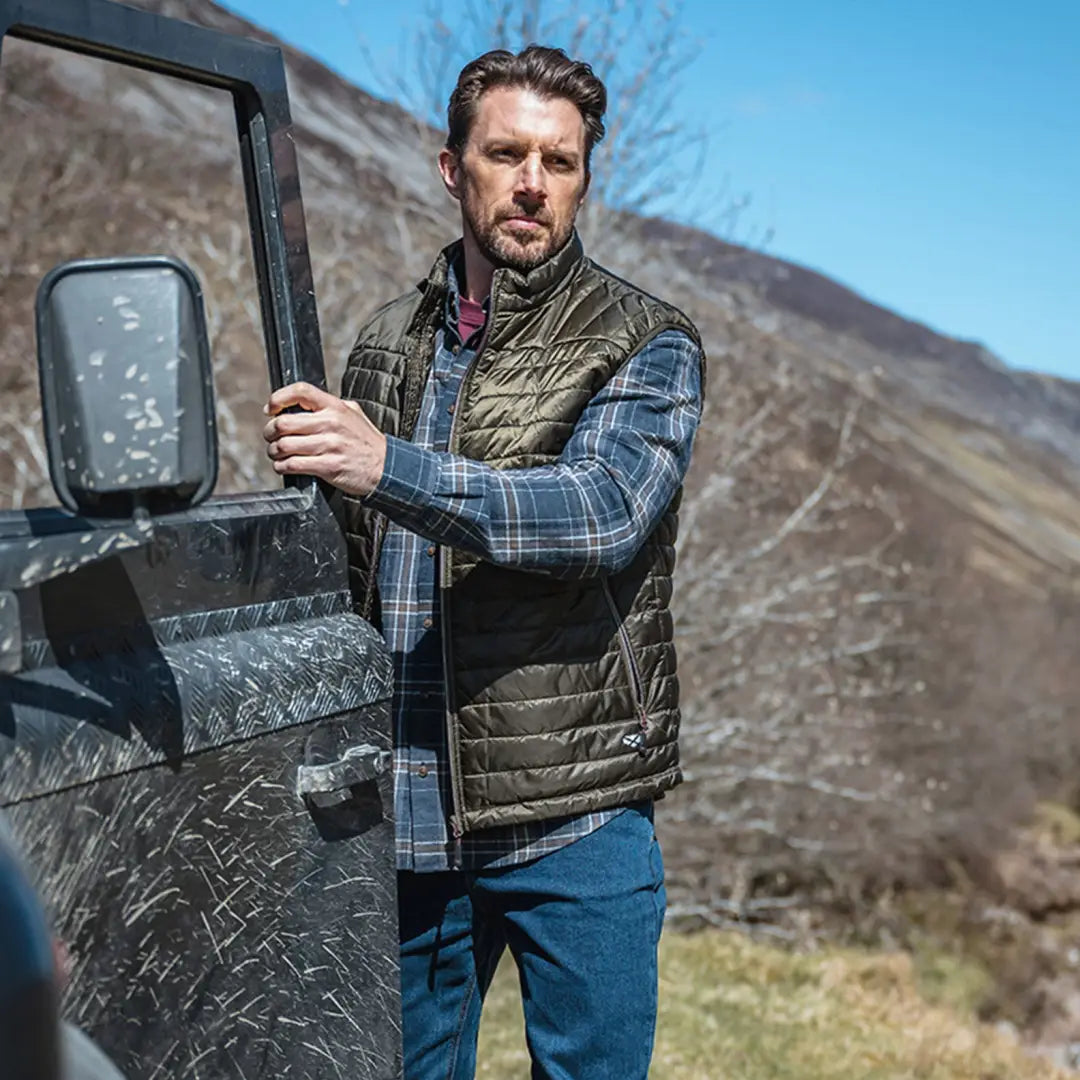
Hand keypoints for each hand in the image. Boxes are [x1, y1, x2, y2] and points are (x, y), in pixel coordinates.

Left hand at [263, 382, 385, 496]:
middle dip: (270, 431)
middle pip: (284, 423)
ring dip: (274, 451)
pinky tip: (284, 466)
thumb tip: (300, 403)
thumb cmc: (366, 441)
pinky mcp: (328, 467)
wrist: (386, 467)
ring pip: (284, 446)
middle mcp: (331, 424)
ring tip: (277, 453)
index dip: (278, 399)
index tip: (270, 409)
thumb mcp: (353, 413)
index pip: (300, 392)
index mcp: (335, 407)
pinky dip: (282, 467)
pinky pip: (293, 465)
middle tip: (271, 436)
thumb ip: (329, 406)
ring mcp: (330, 446)